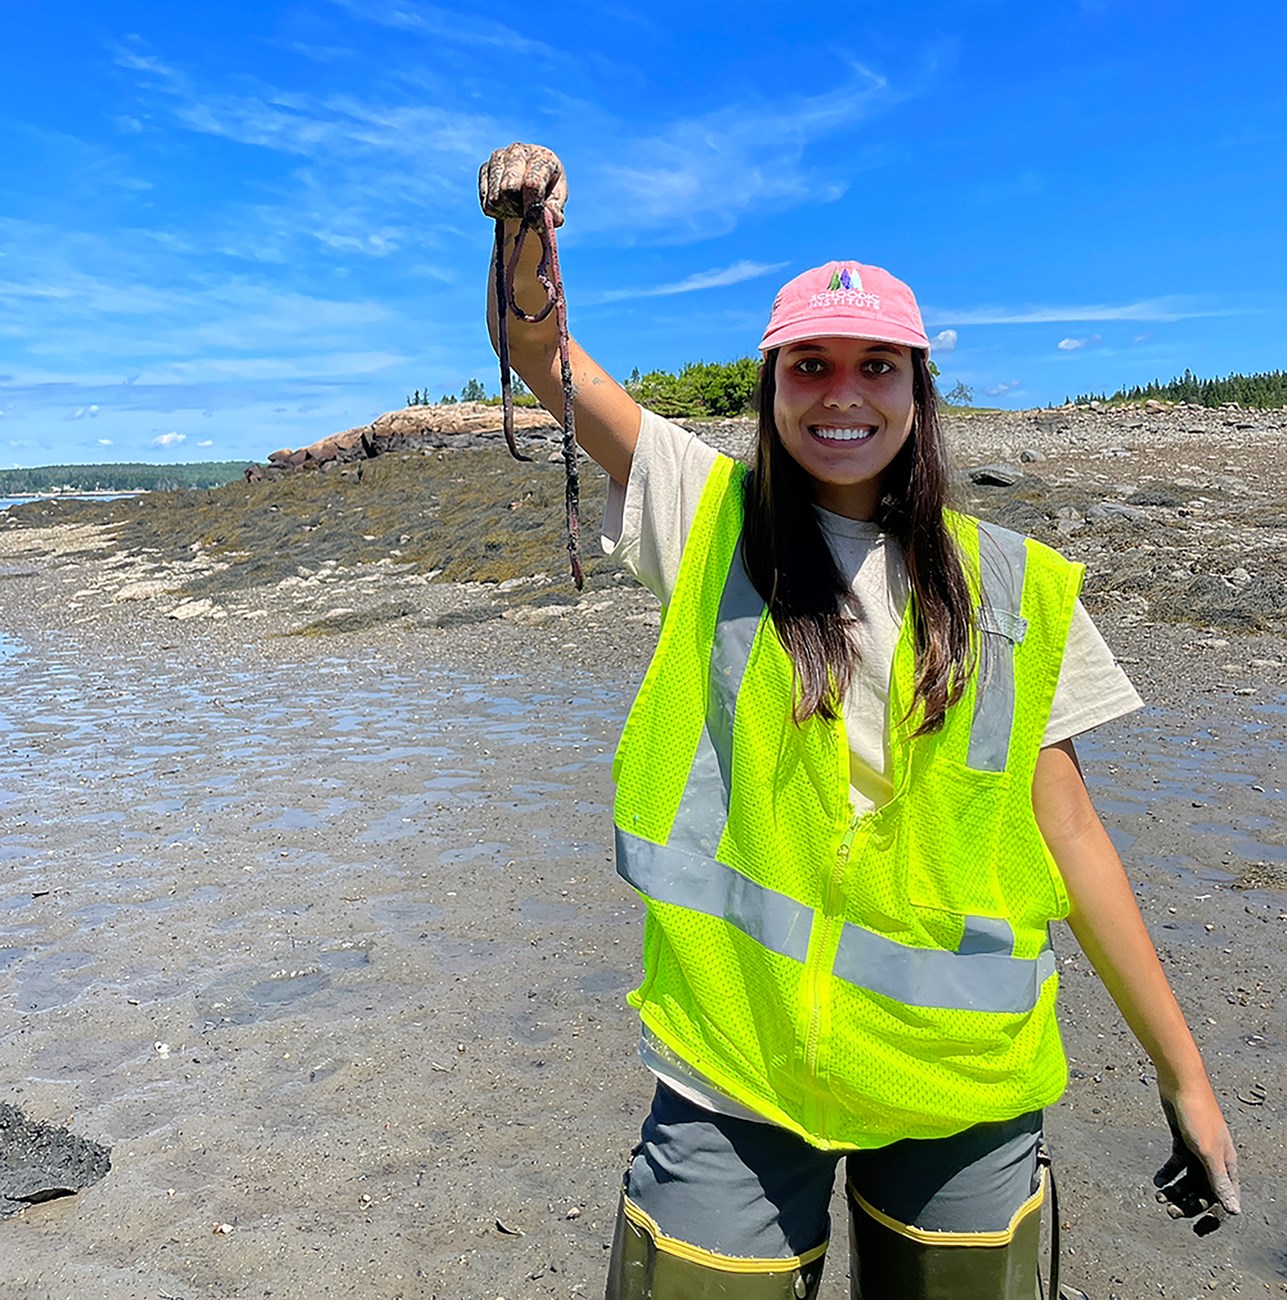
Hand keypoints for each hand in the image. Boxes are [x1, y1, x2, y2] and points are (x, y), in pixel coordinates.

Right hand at [478, 142, 566, 226]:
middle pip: (508, 189)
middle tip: (526, 212)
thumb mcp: (558, 198)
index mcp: (540, 157)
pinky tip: (507, 205)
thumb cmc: (548, 188)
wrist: (533, 178)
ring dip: (507, 211)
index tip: (537, 224)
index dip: (533, 209)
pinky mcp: (484, 169)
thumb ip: (555, 209)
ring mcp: (498, 158)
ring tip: (518, 207)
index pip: (532, 185)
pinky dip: (497, 212)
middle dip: (518, 208)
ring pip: (495, 199)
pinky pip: (486, 204)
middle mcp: (517, 152)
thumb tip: (553, 219)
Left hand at [1153, 1085, 1240, 1234]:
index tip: (1197, 1229)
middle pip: (1203, 1191)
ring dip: (1175, 1191)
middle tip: (1168, 1211)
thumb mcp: (1207, 1151)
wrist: (1180, 1083)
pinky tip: (1157, 1181)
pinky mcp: (1181, 1141)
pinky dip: (1167, 1174)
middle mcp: (1214, 1160)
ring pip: (1188, 1179)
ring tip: (1159, 1196)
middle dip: (1188, 1204)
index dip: (1214, 1216)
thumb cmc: (1198, 1114)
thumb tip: (1234, 1211)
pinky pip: (1176, 1164)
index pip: (1225, 1199)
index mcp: (1227, 1165)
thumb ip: (1219, 1181)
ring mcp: (1197, 1150)